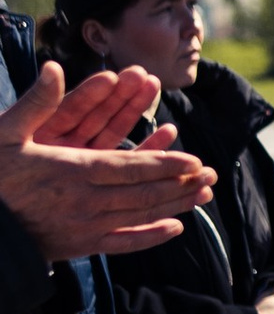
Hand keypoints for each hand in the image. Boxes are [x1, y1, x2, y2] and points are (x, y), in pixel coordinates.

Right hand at [0, 63, 214, 260]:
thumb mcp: (6, 134)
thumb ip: (36, 103)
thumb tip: (53, 68)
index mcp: (72, 171)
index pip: (130, 167)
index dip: (165, 164)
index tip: (194, 160)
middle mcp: (85, 201)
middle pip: (144, 193)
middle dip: (181, 183)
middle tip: (211, 175)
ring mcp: (85, 226)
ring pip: (140, 215)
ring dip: (175, 205)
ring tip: (203, 195)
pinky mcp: (80, 245)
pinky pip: (123, 242)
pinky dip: (151, 236)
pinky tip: (174, 228)